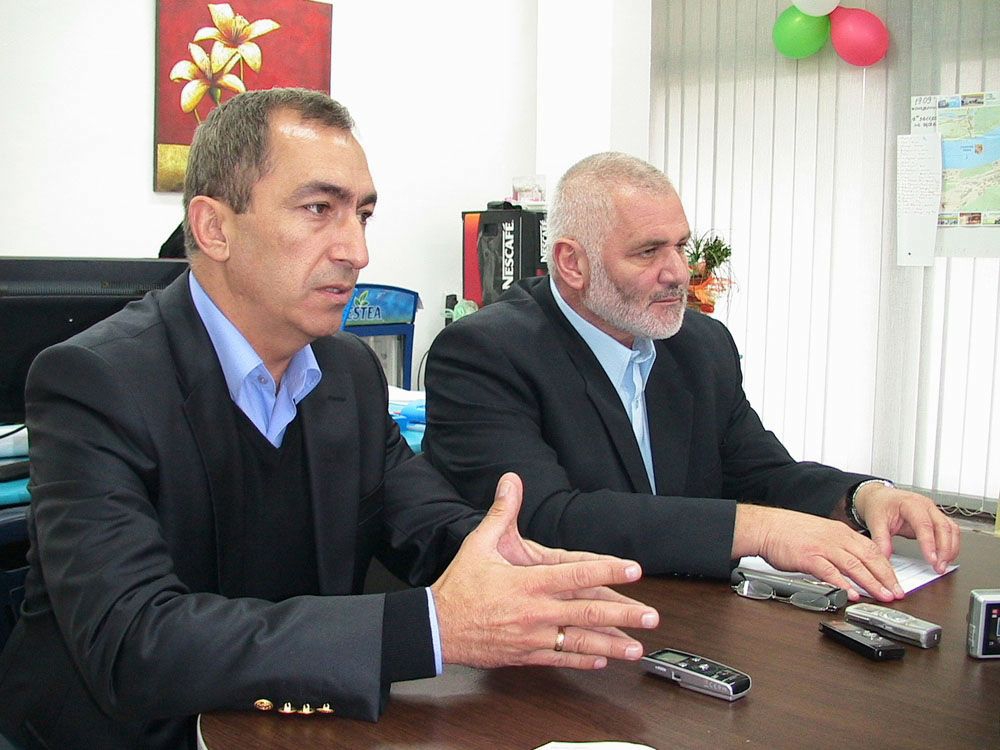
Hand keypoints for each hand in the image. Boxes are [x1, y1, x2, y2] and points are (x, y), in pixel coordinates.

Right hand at [431, 473, 659, 669]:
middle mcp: (536, 611)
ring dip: (611, 645)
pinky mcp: (525, 655)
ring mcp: (532, 636)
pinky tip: (601, 659)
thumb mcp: (479, 543)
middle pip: (588, 612)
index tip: (633, 569)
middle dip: (623, 614)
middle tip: (651, 617)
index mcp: (529, 582)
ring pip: (579, 641)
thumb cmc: (459, 586)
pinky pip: (560, 659)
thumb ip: (501, 512)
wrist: (437, 628)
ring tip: (636, 648)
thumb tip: (511, 481)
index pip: (577, 574)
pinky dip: (582, 659)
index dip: (608, 571)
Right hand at [734, 504, 903, 601]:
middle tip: (897, 593)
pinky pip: (830, 572)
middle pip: (869, 558)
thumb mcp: (820, 533)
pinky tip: (851, 594)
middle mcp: (835, 538)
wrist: (765, 526)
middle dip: (886, 578)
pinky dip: (843, 584)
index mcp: (840, 532)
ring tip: (882, 596)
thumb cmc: (788, 531)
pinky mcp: (809, 557)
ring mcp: (823, 547)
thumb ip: (837, 548)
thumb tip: (852, 567)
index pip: (872, 549)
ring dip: (871, 583)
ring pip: (855, 566)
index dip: (887, 568)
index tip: (895, 582)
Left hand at [853, 484, 959, 573]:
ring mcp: (934, 511)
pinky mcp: (937, 519)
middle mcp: (926, 506)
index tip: (931, 560)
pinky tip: (946, 557)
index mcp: (910, 503)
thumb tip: (885, 556)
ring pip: (951, 529)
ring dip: (951, 549)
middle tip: (939, 567)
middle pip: (943, 527)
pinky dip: (951, 545)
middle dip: (945, 549)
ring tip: (943, 565)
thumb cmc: (880, 505)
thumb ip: (881, 539)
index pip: (924, 524)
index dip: (929, 543)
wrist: (880, 497)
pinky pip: (951, 531)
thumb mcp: (876, 521)